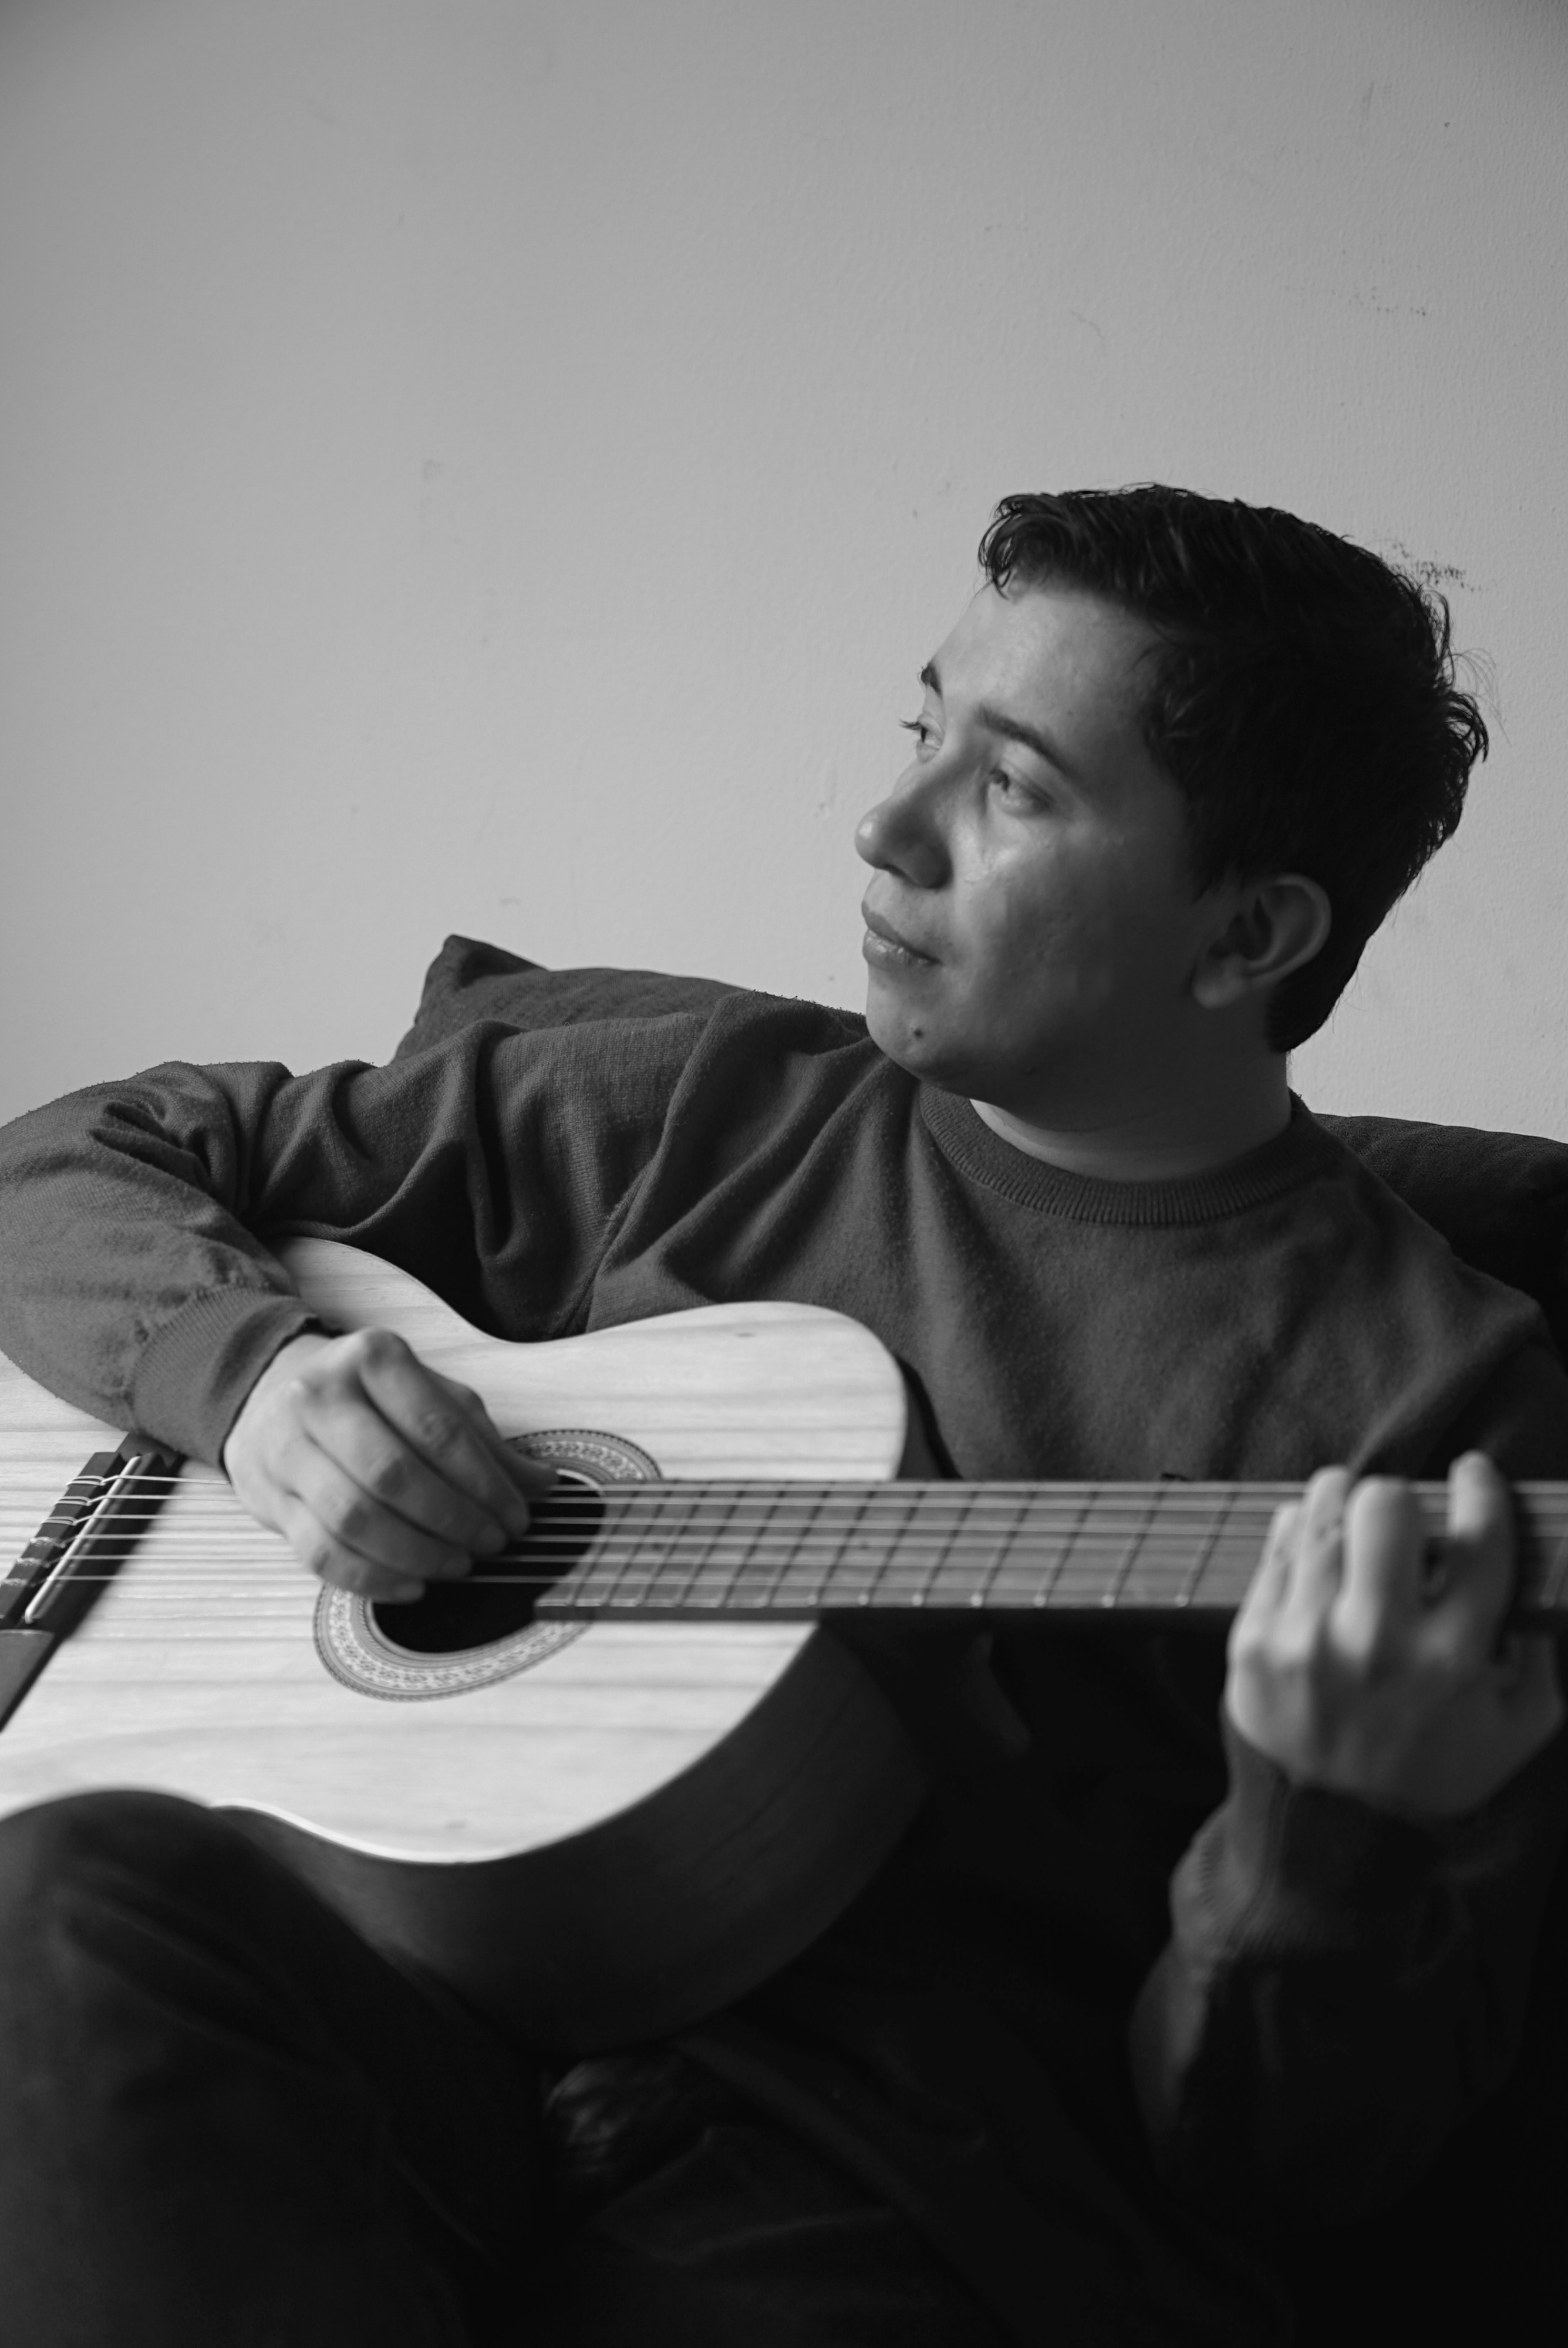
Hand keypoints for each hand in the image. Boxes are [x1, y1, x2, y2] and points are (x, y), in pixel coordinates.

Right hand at [221, 1328, 553, 1603]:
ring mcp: (286, 1447)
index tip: (517, 1519)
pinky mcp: (268, 1497)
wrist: (271, 1396)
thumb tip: (542, 1486)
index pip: (437, 1429)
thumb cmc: (369, 1399)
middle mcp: (320, 1395)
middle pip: (393, 1474)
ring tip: (457, 1566)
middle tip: (490, 1546)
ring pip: (353, 1518)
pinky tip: (411, 1586)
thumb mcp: (431, 1399)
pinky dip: (371, 1578)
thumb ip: (484, 1442)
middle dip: (452, 1520)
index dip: (484, 1483)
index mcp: (372, 1358)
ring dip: (415, 1554)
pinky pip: (320, 1552)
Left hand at [1225, 1454, 1563, 1818]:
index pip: (1477, 1539)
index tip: (1474, 1475)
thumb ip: (1537, 1650)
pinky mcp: (1252, 1638)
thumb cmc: (1431, 1771)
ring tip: (1356, 1527)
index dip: (1481, 1489)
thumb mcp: (1517, 1728)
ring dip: (1346, 1505)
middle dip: (1402, 1500)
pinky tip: (1320, 1558)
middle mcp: (1375, 1640)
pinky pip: (1277, 1544)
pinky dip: (1303, 1536)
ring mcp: (1305, 1636)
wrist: (1332, 1827)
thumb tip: (1537, 1573)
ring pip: (1321, 1508)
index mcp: (1452, 1659)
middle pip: (1385, 1503)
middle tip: (1403, 1522)